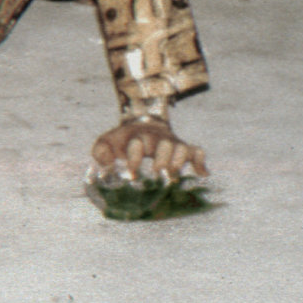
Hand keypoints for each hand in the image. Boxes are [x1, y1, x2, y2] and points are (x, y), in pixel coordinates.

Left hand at [91, 118, 207, 179]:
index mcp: (136, 137)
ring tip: (173, 177)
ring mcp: (171, 143)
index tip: (132, 174)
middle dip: (162, 160)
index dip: (135, 159)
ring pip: (182, 148)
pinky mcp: (183, 148)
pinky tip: (201, 174)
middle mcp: (156, 139)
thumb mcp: (106, 142)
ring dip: (180, 162)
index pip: (138, 144)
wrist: (141, 125)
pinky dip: (200, 161)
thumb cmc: (121, 140)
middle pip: (165, 145)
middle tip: (157, 175)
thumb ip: (100, 152)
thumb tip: (107, 165)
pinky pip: (196, 151)